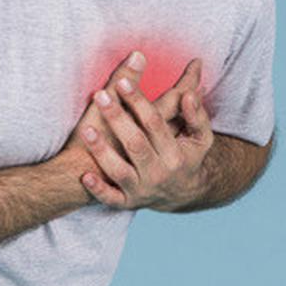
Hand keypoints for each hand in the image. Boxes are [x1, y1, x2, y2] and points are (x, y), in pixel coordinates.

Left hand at [80, 59, 214, 210]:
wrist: (182, 194)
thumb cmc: (187, 157)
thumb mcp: (200, 138)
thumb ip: (196, 115)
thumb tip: (188, 95)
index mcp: (175, 154)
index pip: (154, 124)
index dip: (138, 102)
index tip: (123, 83)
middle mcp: (158, 173)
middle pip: (135, 143)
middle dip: (117, 118)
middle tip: (100, 96)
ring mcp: (141, 189)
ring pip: (119, 171)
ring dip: (102, 151)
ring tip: (86, 129)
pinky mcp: (127, 202)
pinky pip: (110, 199)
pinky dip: (98, 190)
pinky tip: (85, 176)